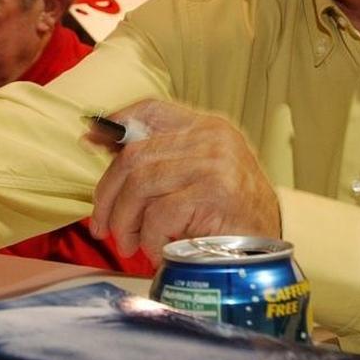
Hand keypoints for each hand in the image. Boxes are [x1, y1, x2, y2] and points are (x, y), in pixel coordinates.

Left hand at [90, 99, 280, 262]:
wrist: (270, 249)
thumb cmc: (228, 216)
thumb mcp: (199, 175)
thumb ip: (161, 159)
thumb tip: (102, 141)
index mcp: (206, 127)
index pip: (152, 110)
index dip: (116, 123)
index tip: (89, 139)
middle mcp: (211, 138)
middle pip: (134, 153)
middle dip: (108, 193)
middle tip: (101, 224)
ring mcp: (214, 164)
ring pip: (140, 183)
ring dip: (125, 220)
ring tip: (129, 242)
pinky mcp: (214, 194)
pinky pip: (159, 214)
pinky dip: (150, 237)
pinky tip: (157, 248)